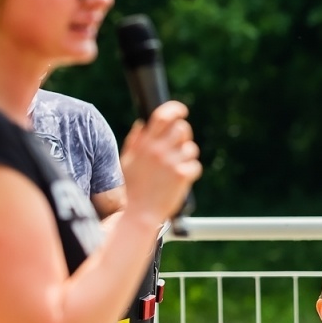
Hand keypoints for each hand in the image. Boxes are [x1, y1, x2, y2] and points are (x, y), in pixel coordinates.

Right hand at [120, 101, 199, 224]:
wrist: (140, 213)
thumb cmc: (132, 189)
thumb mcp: (127, 162)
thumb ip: (135, 141)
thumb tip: (142, 124)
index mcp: (144, 144)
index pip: (162, 116)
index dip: (175, 109)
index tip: (181, 110)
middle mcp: (159, 150)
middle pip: (182, 128)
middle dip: (183, 134)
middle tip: (178, 145)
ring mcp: (172, 163)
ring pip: (191, 148)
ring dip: (187, 156)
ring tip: (176, 168)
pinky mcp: (183, 176)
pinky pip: (195, 165)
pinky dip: (191, 171)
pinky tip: (180, 179)